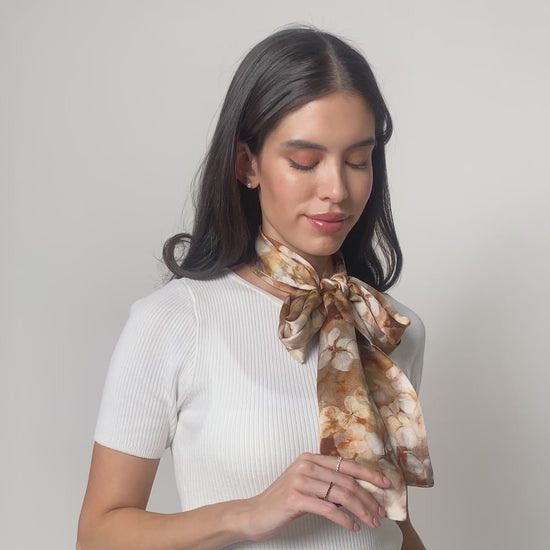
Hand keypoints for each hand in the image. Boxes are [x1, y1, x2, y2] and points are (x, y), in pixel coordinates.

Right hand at [240, 452, 390, 541]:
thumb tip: (356, 491)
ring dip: (360, 510)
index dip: (368, 474)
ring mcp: (300, 480)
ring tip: (371, 522)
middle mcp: (306, 465)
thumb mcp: (306, 485)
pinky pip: (328, 508)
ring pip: (340, 494)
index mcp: (310, 458)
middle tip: (380, 514)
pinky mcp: (295, 498)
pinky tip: (352, 527)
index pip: (346, 464)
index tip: (385, 484)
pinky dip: (344, 519)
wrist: (255, 513)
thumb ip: (326, 482)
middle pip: (346, 481)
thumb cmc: (283, 501)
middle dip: (368, 498)